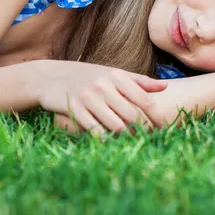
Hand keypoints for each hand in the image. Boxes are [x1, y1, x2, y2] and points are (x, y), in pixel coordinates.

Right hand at [31, 60, 166, 135]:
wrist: (50, 77)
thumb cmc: (86, 76)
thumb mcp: (111, 73)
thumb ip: (137, 81)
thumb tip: (165, 86)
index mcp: (116, 75)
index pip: (144, 100)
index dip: (155, 118)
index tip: (161, 129)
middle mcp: (103, 85)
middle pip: (132, 115)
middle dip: (143, 131)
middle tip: (148, 140)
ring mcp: (88, 97)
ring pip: (116, 125)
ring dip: (126, 137)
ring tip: (131, 142)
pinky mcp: (74, 109)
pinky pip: (95, 130)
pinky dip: (106, 139)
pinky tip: (110, 142)